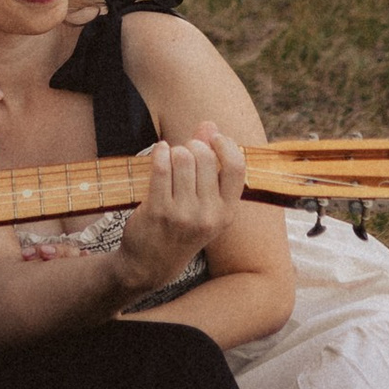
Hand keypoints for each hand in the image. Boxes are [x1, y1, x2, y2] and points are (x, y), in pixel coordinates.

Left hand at [114, 135, 240, 296]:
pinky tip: (159, 152)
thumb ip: (210, 161)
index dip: (225, 145)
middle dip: (191, 146)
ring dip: (173, 151)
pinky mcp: (159, 211)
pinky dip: (159, 153)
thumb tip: (210, 124)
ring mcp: (184, 215)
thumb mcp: (203, 202)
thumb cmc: (180, 226)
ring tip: (169, 158)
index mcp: (227, 213)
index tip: (214, 139)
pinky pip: (161, 167)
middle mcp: (209, 215)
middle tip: (183, 153)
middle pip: (205, 157)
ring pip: (182, 158)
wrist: (151, 264)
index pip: (236, 167)